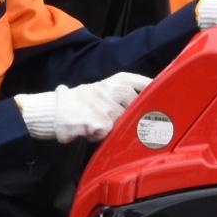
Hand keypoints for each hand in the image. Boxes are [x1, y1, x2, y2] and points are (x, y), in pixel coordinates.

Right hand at [13, 72, 149, 143]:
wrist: (54, 111)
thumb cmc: (77, 101)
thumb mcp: (100, 88)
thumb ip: (121, 94)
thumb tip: (147, 102)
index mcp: (116, 80)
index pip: (144, 84)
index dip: (155, 94)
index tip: (162, 102)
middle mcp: (114, 90)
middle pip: (139, 108)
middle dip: (134, 117)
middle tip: (124, 122)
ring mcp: (109, 107)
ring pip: (124, 123)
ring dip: (114, 128)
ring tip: (99, 124)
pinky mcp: (102, 123)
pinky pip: (109, 134)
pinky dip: (100, 136)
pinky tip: (90, 131)